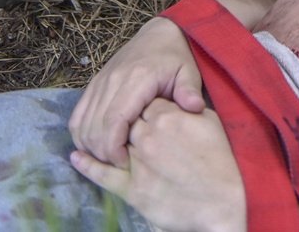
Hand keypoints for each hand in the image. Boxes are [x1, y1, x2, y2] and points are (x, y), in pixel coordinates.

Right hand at [69, 16, 202, 167]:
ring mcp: (100, 81)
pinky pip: (77, 114)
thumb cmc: (176, 57)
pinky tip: (96, 145)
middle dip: (102, 152)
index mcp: (137, 78)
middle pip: (94, 127)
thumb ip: (190, 90)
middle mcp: (113, 80)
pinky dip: (81, 134)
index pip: (114, 120)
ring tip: (109, 157)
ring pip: (82, 123)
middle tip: (119, 165)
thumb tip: (194, 108)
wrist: (160, 33)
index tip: (124, 163)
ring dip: (90, 146)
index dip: (113, 148)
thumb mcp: (189, 72)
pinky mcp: (94, 83)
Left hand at [71, 98, 245, 231]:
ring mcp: (139, 164)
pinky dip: (88, 165)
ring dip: (106, 139)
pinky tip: (77, 156)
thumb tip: (175, 97)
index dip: (144, 105)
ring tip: (106, 135)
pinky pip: (104, 175)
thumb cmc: (219, 160)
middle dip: (125, 121)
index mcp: (168, 116)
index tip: (148, 107)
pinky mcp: (134, 190)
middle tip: (132, 124)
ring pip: (112, 144)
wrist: (220, 201)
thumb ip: (187, 105)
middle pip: (125, 121)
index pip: (144, 103)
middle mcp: (149, 137)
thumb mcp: (209, 122)